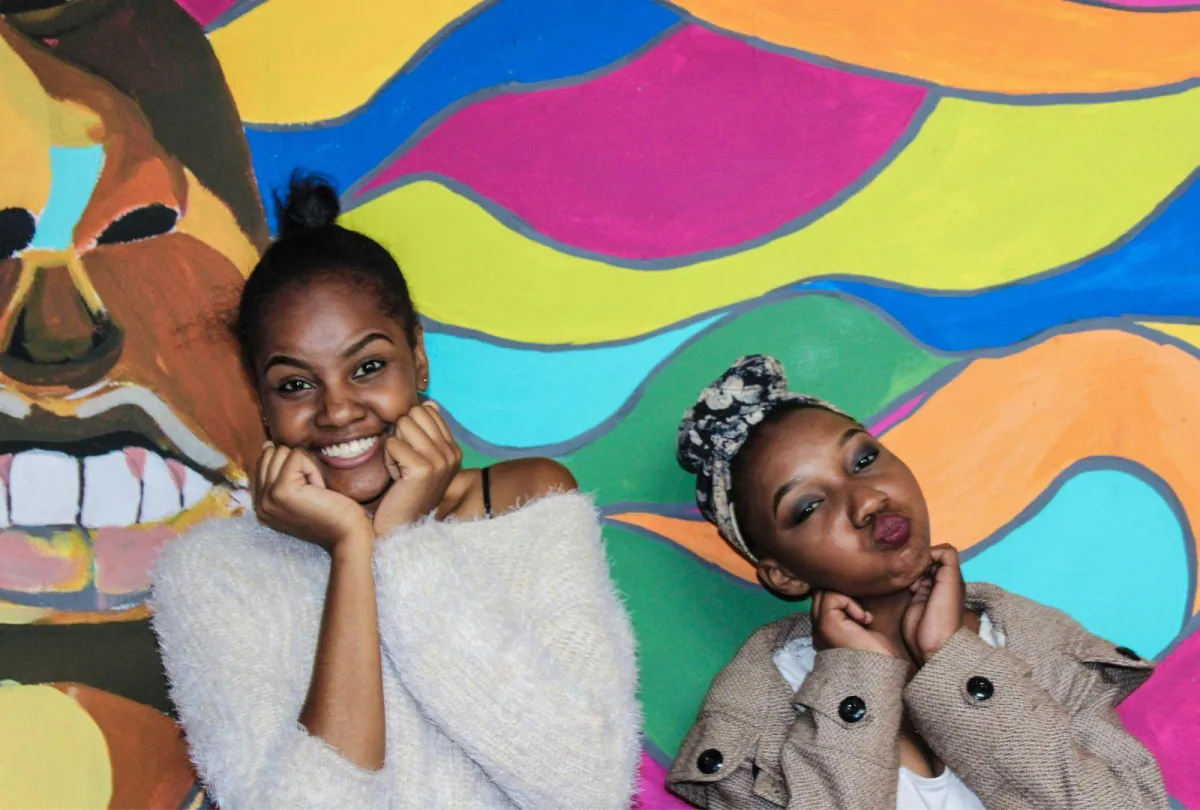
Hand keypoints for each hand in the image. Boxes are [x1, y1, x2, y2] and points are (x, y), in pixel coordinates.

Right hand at [255, 443, 372, 550]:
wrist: (348, 534)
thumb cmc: (332, 512)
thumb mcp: (299, 492)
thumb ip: (280, 473)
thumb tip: (268, 444)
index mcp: (260, 504)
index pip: (264, 462)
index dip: (291, 467)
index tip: (306, 491)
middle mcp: (259, 503)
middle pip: (271, 453)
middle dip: (297, 464)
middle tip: (312, 491)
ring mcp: (267, 498)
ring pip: (282, 452)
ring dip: (306, 467)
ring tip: (315, 491)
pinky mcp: (281, 490)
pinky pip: (296, 456)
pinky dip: (313, 469)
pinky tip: (319, 490)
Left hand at [372, 402, 462, 535]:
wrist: (402, 527)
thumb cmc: (406, 492)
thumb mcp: (422, 457)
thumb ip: (428, 431)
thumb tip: (431, 402)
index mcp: (454, 449)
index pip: (428, 410)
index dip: (410, 428)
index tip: (411, 454)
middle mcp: (452, 453)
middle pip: (415, 413)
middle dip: (401, 434)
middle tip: (403, 461)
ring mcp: (440, 461)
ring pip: (403, 424)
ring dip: (393, 446)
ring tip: (400, 468)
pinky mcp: (423, 468)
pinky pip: (392, 444)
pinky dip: (388, 460)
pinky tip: (396, 478)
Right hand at [812, 590, 907, 660]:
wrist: (885, 673)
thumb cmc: (881, 653)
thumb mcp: (867, 625)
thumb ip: (854, 610)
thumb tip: (857, 586)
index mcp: (825, 630)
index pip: (822, 598)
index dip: (840, 595)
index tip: (863, 612)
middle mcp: (817, 629)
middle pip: (820, 592)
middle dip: (840, 594)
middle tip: (861, 611)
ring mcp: (819, 627)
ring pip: (823, 592)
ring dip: (846, 597)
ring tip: (863, 617)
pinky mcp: (826, 625)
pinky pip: (831, 597)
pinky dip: (849, 602)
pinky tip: (864, 619)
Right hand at [903, 544, 965, 665]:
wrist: (933, 642)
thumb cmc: (944, 611)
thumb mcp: (952, 581)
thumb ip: (947, 559)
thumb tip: (930, 550)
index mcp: (952, 576)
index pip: (940, 552)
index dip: (930, 552)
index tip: (919, 558)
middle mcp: (940, 580)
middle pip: (927, 560)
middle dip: (918, 560)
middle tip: (909, 566)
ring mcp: (926, 589)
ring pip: (916, 569)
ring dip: (909, 569)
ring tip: (904, 573)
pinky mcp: (914, 598)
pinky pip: (908, 581)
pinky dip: (903, 578)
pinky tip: (900, 582)